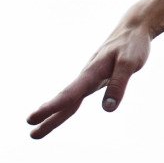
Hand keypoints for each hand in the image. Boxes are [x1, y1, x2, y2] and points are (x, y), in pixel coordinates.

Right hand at [27, 19, 151, 139]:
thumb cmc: (132, 45)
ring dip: (53, 115)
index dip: (51, 108)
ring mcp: (89, 78)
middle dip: (48, 117)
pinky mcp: (95, 79)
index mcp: (92, 73)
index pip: (69, 94)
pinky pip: (77, 95)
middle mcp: (86, 77)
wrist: (133, 29)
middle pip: (65, 101)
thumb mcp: (129, 63)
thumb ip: (118, 84)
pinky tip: (60, 111)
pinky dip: (65, 105)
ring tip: (37, 130)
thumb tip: (107, 109)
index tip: (33, 118)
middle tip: (31, 133)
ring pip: (69, 100)